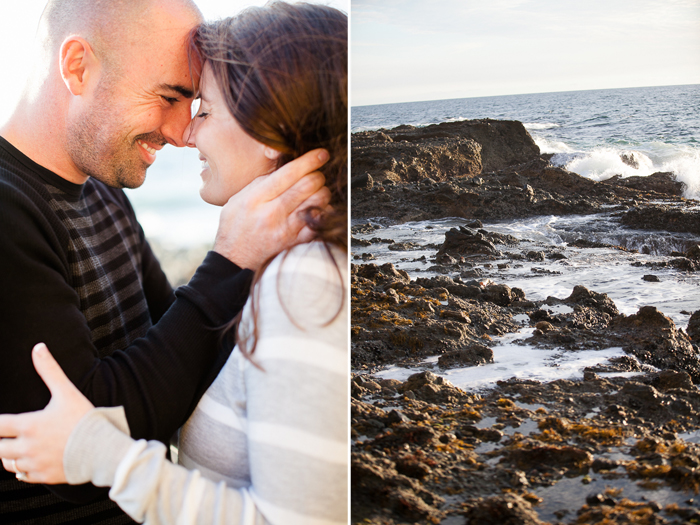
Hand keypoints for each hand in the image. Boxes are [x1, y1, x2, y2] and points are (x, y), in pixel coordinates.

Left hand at [0, 343, 93, 483]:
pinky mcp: (43, 476)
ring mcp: (34, 464)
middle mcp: (26, 447)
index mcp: (28, 425)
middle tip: (7, 434)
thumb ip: (49, 370)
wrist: (102, 449)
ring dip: (8, 455)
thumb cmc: (84, 419)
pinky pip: (22, 476)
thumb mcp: (66, 392)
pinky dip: (22, 469)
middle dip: (1, 440)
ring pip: (7, 463)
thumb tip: (38, 347)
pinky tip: (31, 460)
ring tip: (18, 446)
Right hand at [213, 148, 331, 269]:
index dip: (310, 160)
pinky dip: (323, 213)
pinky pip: (318, 223)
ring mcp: (286, 229)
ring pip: (317, 202)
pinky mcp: (295, 242)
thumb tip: (284, 166)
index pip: (289, 173)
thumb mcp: (238, 198)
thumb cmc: (235, 226)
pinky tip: (318, 209)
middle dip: (318, 175)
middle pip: (308, 185)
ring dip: (322, 193)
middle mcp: (272, 213)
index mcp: (256, 198)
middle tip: (317, 174)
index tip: (322, 154)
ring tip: (317, 192)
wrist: (235, 260)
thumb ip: (261, 182)